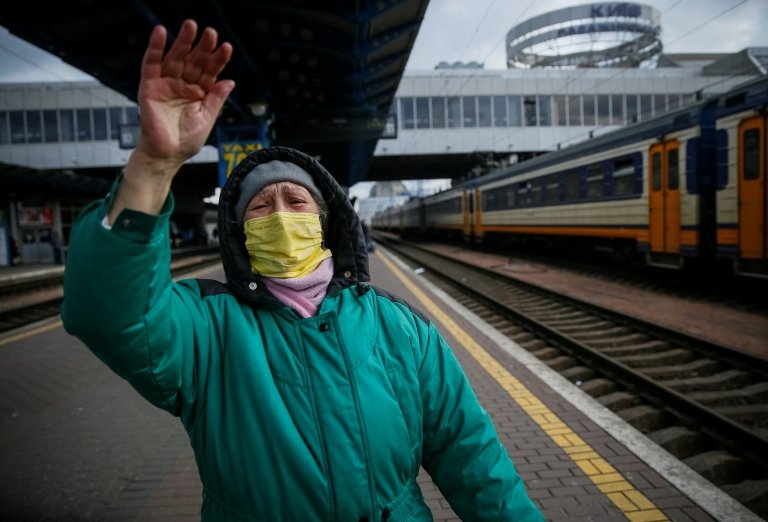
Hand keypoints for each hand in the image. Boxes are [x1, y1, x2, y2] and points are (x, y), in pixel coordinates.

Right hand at [112, 19, 234, 220]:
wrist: (166, 155)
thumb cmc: (185, 141)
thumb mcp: (207, 118)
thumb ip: (216, 99)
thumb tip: (230, 81)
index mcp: (199, 93)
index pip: (210, 71)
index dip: (218, 59)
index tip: (226, 47)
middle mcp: (183, 85)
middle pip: (194, 60)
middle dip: (202, 46)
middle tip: (210, 32)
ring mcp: (166, 84)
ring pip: (175, 57)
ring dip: (182, 41)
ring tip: (190, 26)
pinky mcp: (149, 86)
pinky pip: (151, 63)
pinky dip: (155, 47)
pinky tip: (160, 33)